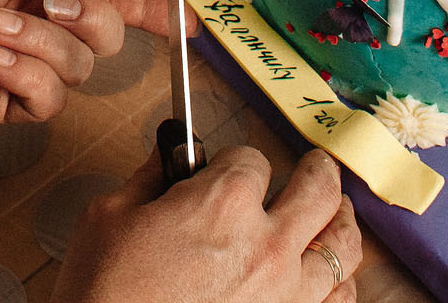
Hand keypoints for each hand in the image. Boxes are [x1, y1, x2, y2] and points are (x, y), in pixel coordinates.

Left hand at [0, 0, 177, 122]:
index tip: (188, 24)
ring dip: (41, 43)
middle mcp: (31, 23)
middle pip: (104, 40)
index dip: (148, 11)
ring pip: (78, 71)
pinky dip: (27, 76)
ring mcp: (15, 65)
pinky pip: (46, 101)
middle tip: (45, 1)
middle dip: (86, 19)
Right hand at [55, 147, 361, 302]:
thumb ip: (147, 179)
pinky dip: (340, 280)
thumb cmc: (105, 291)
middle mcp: (267, 244)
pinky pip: (340, 299)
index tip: (228, 168)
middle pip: (319, 189)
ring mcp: (287, 293)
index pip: (251, 159)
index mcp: (222, 204)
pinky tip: (331, 273)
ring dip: (340, 221)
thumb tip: (165, 158)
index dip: (235, 160)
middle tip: (315, 166)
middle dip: (316, 170)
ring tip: (337, 212)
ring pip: (342, 245)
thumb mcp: (108, 216)